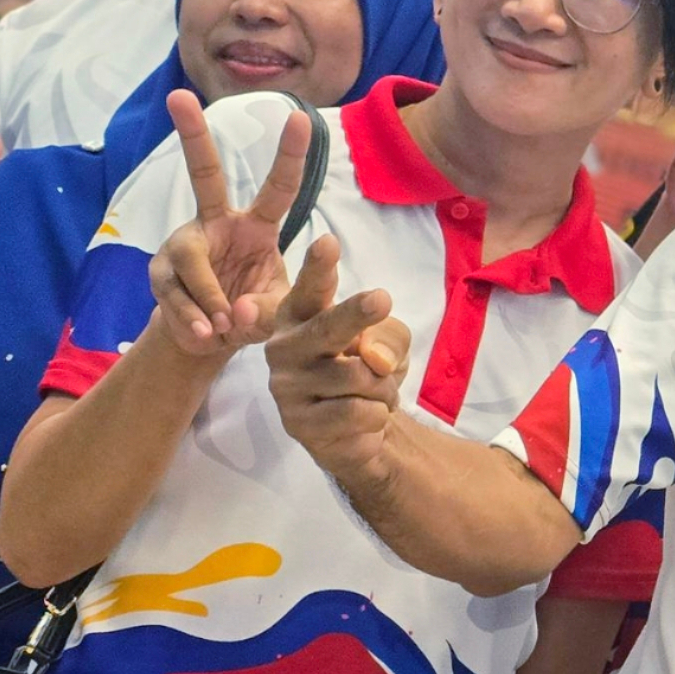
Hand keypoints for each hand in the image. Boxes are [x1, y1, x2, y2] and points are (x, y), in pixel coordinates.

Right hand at [146, 92, 316, 358]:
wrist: (213, 341)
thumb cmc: (254, 315)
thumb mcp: (278, 315)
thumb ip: (266, 312)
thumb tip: (236, 312)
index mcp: (257, 227)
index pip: (279, 188)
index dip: (290, 155)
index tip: (300, 117)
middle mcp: (217, 224)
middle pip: (204, 175)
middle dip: (192, 135)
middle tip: (178, 95)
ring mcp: (183, 245)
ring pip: (190, 263)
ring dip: (209, 300)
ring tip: (222, 329)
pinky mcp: (160, 272)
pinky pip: (174, 294)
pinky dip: (191, 319)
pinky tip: (204, 334)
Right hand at [263, 235, 412, 488]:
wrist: (360, 431)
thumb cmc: (367, 371)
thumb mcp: (388, 343)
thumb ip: (388, 337)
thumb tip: (373, 358)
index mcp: (302, 315)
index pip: (311, 289)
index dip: (318, 267)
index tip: (327, 242)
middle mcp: (285, 346)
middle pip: (328, 328)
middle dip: (356, 315)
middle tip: (380, 299)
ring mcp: (286, 386)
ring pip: (359, 376)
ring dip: (384, 387)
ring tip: (374, 393)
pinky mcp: (298, 423)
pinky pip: (359, 411)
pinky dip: (378, 414)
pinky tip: (365, 417)